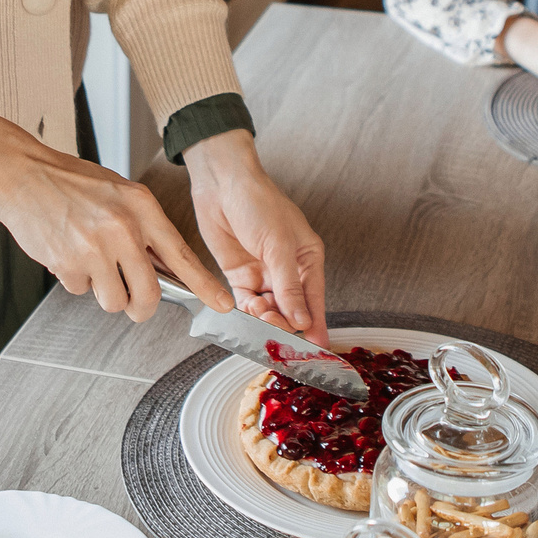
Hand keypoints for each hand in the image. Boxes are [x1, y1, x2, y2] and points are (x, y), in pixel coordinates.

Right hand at [0, 108, 230, 321]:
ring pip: (113, 300)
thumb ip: (142, 227)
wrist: (22, 174)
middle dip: (141, 307)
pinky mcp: (68, 264)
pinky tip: (66, 252)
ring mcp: (94, 248)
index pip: (180, 255)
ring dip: (103, 291)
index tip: (220, 304)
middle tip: (133, 302)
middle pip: (148, 294)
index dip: (204, 285)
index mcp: (140, 207)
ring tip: (89, 262)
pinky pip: (80, 290)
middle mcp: (122, 229)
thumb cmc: (68, 181)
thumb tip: (162, 265)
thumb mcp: (118, 192)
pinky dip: (74, 278)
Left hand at [183, 130, 327, 344]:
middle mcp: (288, 270)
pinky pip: (246, 302)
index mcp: (308, 259)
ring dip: (264, 319)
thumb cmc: (259, 202)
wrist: (222, 184)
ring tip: (260, 314)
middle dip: (285, 323)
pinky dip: (246, 311)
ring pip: (269, 311)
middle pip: (291, 311)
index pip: (315, 302)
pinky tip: (246, 311)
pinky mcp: (240, 275)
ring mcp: (263, 274)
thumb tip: (303, 321)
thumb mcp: (279, 245)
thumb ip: (289, 286)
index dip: (315, 328)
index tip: (315, 353)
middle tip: (275, 327)